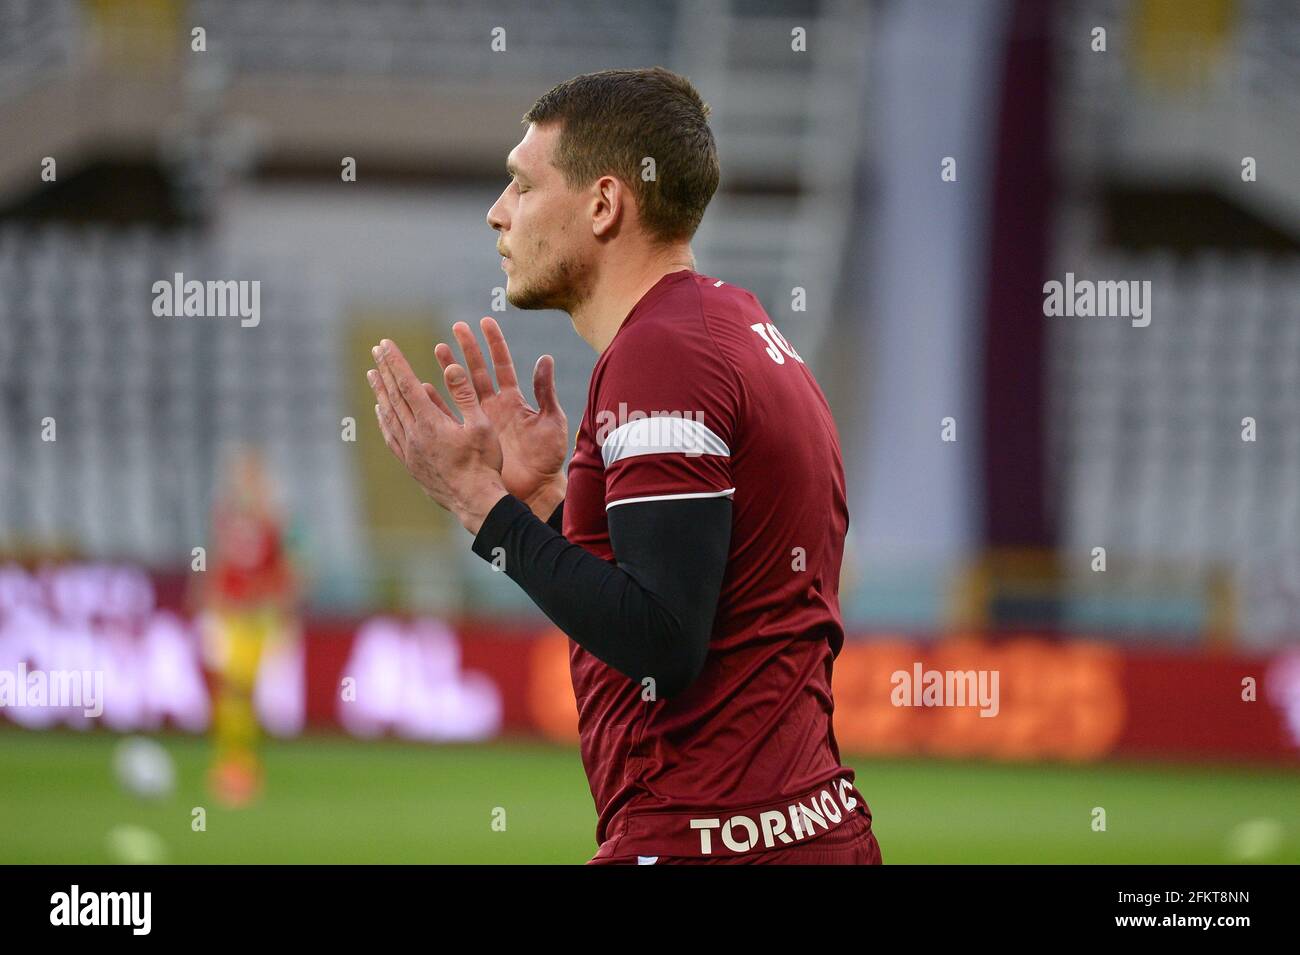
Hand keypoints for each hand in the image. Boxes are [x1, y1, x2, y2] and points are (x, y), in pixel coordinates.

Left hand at [367, 339, 508, 534]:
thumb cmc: (483, 464)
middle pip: (394, 397)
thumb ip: (465, 395)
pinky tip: (381, 412)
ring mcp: (410, 451)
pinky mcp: (411, 464)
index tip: (385, 344)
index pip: (407, 384)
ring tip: (373, 375)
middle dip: (385, 371)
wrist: (475, 501)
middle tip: (376, 351)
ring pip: (389, 415)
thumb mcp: (481, 425)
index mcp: (430, 422)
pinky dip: (384, 419)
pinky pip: (391, 436)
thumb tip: (451, 367)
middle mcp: (414, 435)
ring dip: (380, 392)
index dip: (395, 362)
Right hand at [433, 317, 567, 518]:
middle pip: (477, 371)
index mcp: (514, 400)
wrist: (536, 488)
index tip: (485, 321)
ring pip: (461, 389)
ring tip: (438, 348)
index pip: (502, 364)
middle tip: (456, 327)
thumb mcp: (551, 422)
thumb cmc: (547, 457)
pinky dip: (438, 403)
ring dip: (449, 370)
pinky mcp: (470, 437)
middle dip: (467, 349)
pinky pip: (450, 416)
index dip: (494, 343)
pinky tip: (425, 388)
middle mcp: (495, 406)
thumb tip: (545, 358)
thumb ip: (546, 391)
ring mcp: (481, 421)